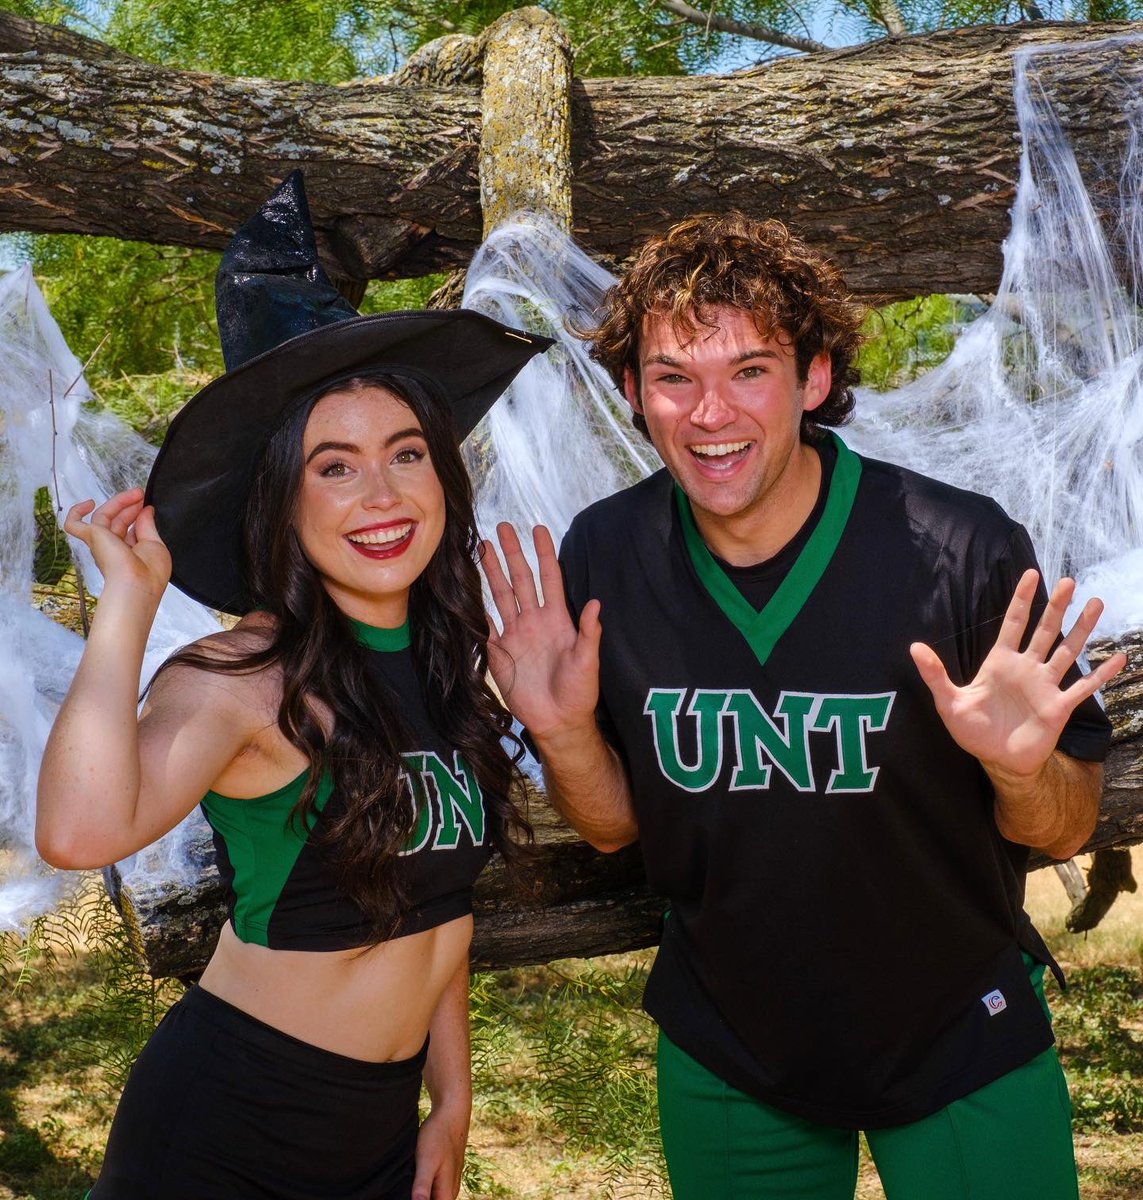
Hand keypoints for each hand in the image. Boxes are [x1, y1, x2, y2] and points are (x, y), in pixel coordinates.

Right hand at [63, 488, 170, 602]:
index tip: (146, 505)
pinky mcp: (91, 537)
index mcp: (127, 553)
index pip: (128, 529)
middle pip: (117, 521)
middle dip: (129, 506)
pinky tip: (88, 503)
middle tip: (141, 495)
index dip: (136, 514)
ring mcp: (101, 543)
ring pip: (103, 516)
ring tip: (136, 493)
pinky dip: (76, 511)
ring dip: (119, 502)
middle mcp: (112, 549)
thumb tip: (147, 510)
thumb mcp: (155, 544)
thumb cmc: (149, 574)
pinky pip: (73, 524)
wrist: (137, 584)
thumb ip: (148, 526)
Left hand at [412, 1104, 467, 1199]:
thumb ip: (422, 1185)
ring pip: (433, 1198)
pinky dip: (422, 1190)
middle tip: (401, 1191)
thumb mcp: (427, 1160)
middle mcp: (450, 1192)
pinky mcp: (444, 1174)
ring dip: (420, 1196)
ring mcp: (448, 1182)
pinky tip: (411, 1183)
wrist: (451, 1113)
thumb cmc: (439, 1135)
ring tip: (404, 1188)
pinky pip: (433, 1190)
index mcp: (447, 1194)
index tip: (409, 1195)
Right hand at [480, 523, 601, 744]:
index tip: (539, 530)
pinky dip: (477, 608)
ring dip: (493, 571)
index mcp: (558, 619)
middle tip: (503, 528)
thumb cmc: (578, 692)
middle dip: (513, 553)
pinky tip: (468, 589)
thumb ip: (589, 632)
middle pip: (522, 579)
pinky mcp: (499, 652)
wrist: (557, 721)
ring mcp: (516, 634)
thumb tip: (597, 603)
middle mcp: (535, 621)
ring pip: (502, 595)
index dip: (545, 554)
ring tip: (482, 547)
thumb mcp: (588, 661)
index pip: (551, 578)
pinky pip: (485, 626)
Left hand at [910, 569, 1126, 784]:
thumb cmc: (973, 730)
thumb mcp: (948, 701)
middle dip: (1056, 606)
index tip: (1031, 574)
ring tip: (1096, 603)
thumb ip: (934, 674)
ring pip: (1068, 651)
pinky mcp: (1059, 707)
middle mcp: (1026, 668)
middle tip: (1069, 581)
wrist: (997, 761)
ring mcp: (1045, 686)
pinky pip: (1084, 687)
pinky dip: (1101, 673)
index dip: (1021, 599)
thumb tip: (913, 647)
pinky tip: (1120, 657)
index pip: (1013, 623)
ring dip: (1082, 629)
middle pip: (1045, 630)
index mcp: (1000, 662)